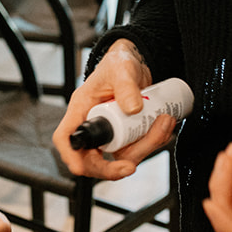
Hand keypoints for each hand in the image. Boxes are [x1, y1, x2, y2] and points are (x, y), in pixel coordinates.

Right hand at [51, 40, 175, 180]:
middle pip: (92, 160)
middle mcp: (93, 125)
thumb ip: (126, 87)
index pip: (66, 137)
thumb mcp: (121, 69)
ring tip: (164, 122)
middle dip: (113, 167)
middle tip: (131, 166)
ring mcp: (111, 134)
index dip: (70, 155)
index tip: (81, 168)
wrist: (137, 65)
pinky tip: (165, 124)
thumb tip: (133, 109)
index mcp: (81, 109)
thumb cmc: (120, 63)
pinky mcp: (127, 136)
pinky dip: (154, 141)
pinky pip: (138, 149)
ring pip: (122, 157)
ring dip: (146, 147)